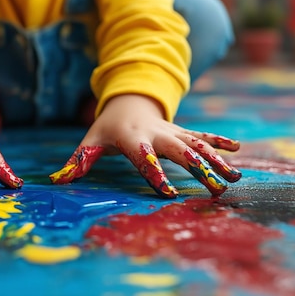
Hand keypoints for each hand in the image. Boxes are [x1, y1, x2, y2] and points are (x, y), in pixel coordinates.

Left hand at [49, 94, 240, 197]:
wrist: (126, 101)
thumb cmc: (107, 128)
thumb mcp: (91, 141)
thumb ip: (77, 161)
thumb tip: (56, 180)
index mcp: (132, 138)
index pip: (144, 157)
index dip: (155, 174)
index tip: (168, 194)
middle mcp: (156, 133)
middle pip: (180, 151)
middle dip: (199, 169)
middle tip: (217, 189)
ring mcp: (172, 131)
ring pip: (197, 144)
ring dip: (217, 159)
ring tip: (235, 177)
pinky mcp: (182, 131)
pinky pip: (202, 135)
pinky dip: (219, 141)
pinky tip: (238, 151)